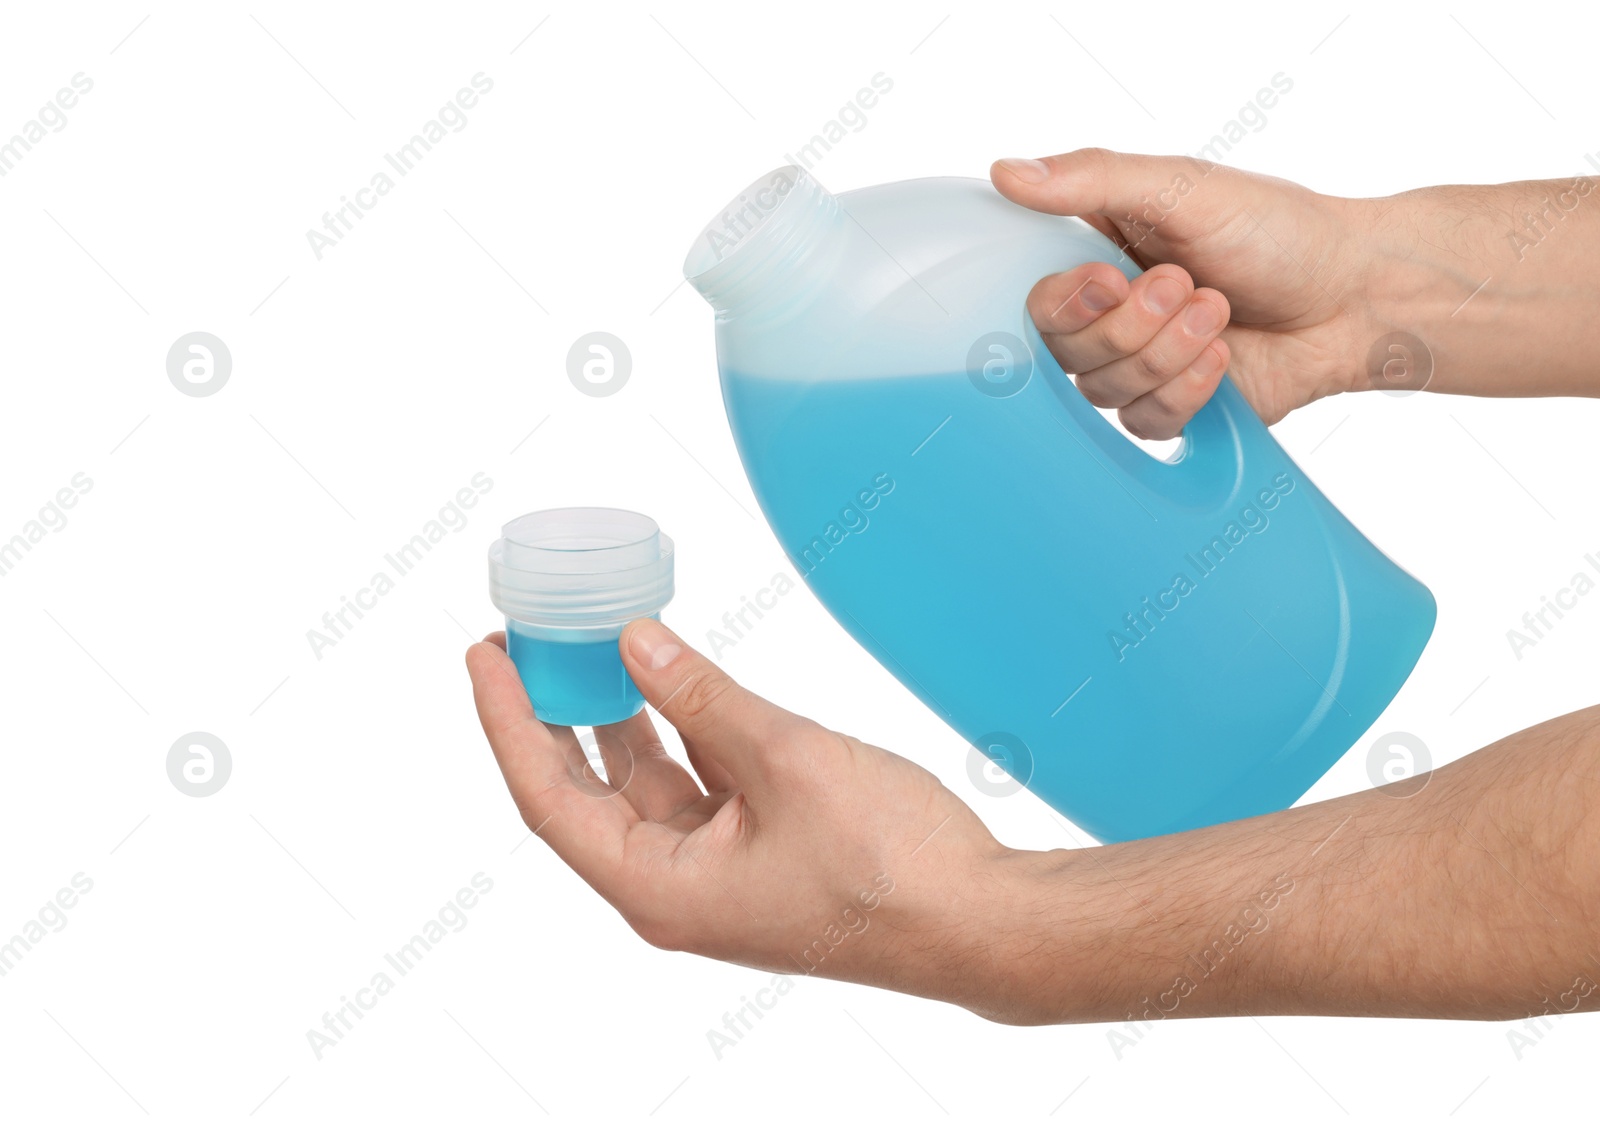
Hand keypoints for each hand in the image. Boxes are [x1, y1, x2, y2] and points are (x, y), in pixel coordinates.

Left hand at [465, 619, 1023, 1016]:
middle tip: (527, 638)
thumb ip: (706, 697)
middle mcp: (674, 887)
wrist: (979, 919)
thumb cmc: (891, 867)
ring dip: (616, 715)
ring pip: (642, 782)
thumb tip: (634, 640)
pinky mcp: (756, 851)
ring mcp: (716, 871)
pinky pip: (695, 782)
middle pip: (585, 790)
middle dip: (553, 712)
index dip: (509, 720)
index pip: (548, 796)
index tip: (485, 653)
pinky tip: (669, 678)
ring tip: (590, 643)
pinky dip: (678, 728)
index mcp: (660, 888)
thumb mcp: (787, 760)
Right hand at [992, 148, 1376, 435]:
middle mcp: (1108, 316)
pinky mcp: (1172, 408)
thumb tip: (1005, 171)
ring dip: (1167, 352)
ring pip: (1103, 391)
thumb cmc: (1275, 229)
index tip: (1109, 279)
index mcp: (1095, 256)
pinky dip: (1187, 391)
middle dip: (1131, 325)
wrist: (1354, 293)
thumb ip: (1092, 177)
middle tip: (1187, 284)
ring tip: (1218, 311)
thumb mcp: (1181, 185)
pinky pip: (1145, 423)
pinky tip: (1224, 359)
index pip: (1033, 300)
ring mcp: (1137, 366)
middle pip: (1063, 352)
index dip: (1064, 303)